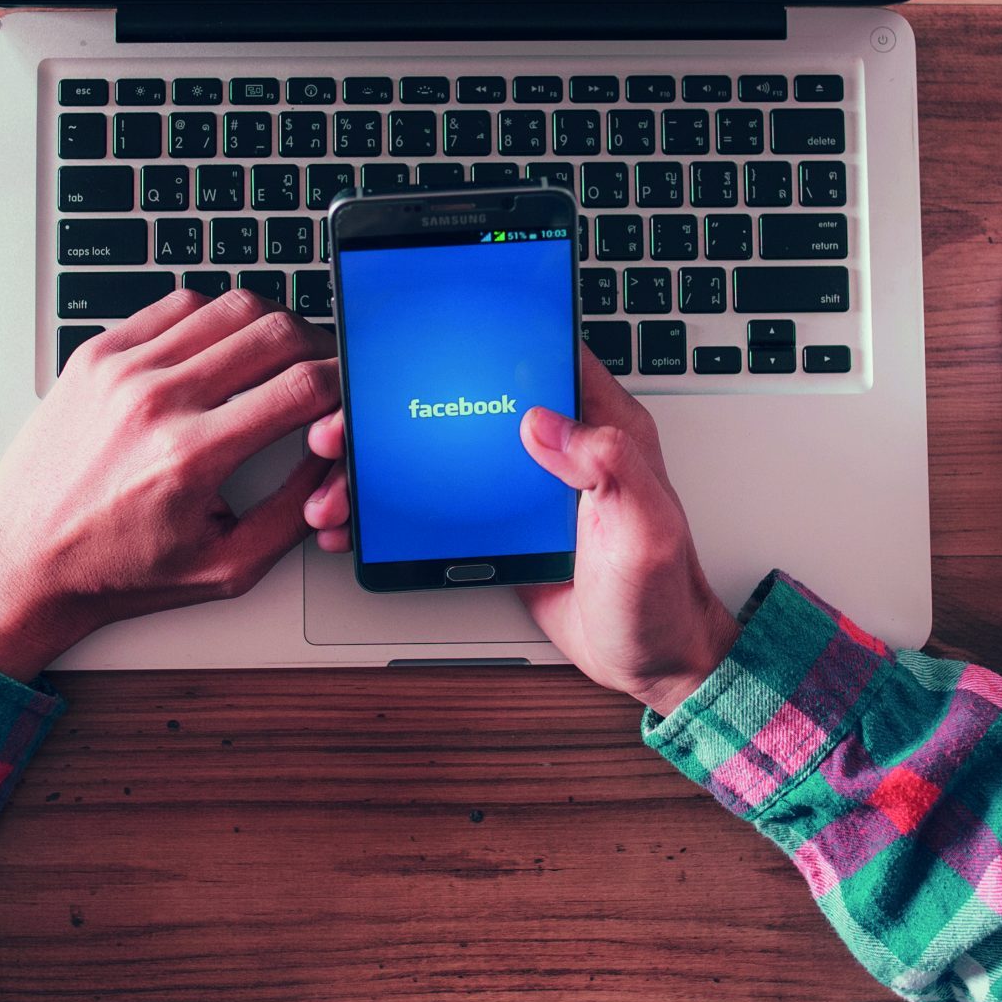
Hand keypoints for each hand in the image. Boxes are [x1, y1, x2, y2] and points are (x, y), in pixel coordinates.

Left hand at [0, 290, 338, 680]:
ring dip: (271, 325)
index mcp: (193, 456)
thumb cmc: (119, 571)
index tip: (346, 398)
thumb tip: (334, 461)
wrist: (24, 561)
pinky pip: (177, 305)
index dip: (343, 387)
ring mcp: (122, 370)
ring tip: (280, 356)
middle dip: (318, 347)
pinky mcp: (97, 354)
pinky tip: (223, 346)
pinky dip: (214, 317)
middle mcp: (157, 401)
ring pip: (231, 306)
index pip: (302, 387)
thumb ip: (295, 514)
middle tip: (324, 370)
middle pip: (275, 332)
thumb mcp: (226, 567)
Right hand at [304, 348, 736, 714]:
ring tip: (339, 486)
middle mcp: (560, 448)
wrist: (653, 662)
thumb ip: (608, 464)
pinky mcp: (503, 528)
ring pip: (443, 455)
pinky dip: (397, 515)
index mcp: (601, 427)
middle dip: (400, 410)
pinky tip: (360, 525)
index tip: (421, 341)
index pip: (539, 355)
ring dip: (386, 467)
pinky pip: (442, 506)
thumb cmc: (662, 597)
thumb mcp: (646, 527)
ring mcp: (525, 487)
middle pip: (468, 405)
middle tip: (348, 427)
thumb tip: (543, 419)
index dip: (482, 339)